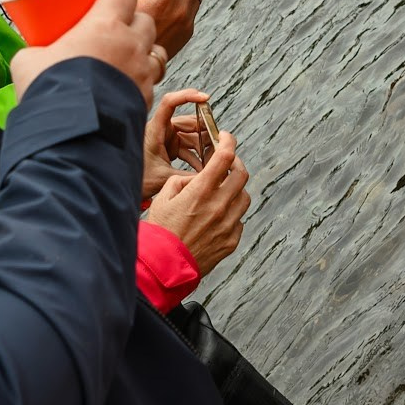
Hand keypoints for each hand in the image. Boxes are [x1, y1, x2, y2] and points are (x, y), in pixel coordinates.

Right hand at [8, 0, 161, 102]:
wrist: (70, 134)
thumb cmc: (47, 91)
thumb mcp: (28, 61)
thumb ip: (36, 50)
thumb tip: (32, 54)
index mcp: (105, 25)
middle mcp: (131, 45)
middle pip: (146, 19)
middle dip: (133, 20)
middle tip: (114, 29)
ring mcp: (142, 72)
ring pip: (157, 51)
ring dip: (144, 50)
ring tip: (125, 58)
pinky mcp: (146, 98)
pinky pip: (151, 82)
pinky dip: (142, 80)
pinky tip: (125, 86)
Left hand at [142, 88, 212, 198]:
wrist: (124, 186)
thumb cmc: (137, 178)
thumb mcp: (164, 178)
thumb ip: (187, 177)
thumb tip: (208, 177)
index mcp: (155, 130)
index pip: (170, 103)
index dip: (188, 96)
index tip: (205, 98)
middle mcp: (161, 130)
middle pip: (188, 122)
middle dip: (205, 132)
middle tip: (219, 143)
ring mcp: (165, 138)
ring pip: (191, 136)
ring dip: (203, 147)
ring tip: (213, 158)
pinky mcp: (168, 147)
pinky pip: (187, 147)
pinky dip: (196, 156)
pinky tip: (203, 167)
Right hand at [144, 133, 249, 273]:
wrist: (164, 267)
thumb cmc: (160, 232)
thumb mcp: (163, 197)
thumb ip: (182, 181)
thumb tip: (196, 178)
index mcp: (201, 190)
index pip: (225, 156)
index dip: (228, 141)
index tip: (226, 137)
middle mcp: (219, 205)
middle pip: (242, 174)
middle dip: (236, 163)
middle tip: (228, 163)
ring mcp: (228, 224)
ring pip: (244, 197)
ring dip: (236, 190)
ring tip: (223, 192)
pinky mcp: (231, 241)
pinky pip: (239, 220)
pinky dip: (232, 214)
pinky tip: (217, 217)